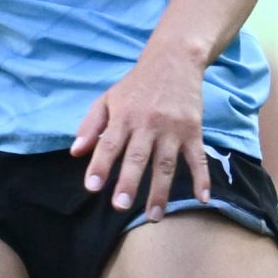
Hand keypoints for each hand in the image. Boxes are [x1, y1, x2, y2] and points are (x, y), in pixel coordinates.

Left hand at [71, 46, 210, 211]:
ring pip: (166, 163)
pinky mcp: (194, 130)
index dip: (100, 165)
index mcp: (124, 116)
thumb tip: (75, 153)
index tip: (92, 187)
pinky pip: (198, 157)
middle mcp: (148, 124)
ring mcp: (173, 129)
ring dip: (160, 191)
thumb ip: (91, 125)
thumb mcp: (108, 99)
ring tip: (154, 216)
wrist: (174, 61)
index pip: (109, 144)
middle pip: (137, 157)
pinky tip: (202, 198)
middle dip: (129, 182)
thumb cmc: (136, 85)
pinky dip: (202, 178)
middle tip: (120, 206)